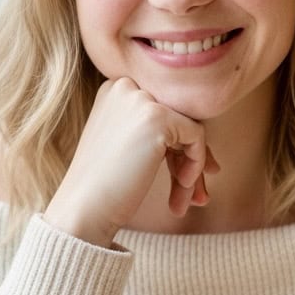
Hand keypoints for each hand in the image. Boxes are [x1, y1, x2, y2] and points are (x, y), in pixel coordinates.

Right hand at [43, 78, 218, 246]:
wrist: (84, 208)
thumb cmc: (104, 187)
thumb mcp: (130, 149)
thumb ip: (161, 138)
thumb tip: (211, 159)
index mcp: (115, 90)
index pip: (163, 110)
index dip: (177, 146)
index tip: (183, 177)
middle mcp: (125, 86)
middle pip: (178, 118)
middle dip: (190, 158)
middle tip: (197, 195)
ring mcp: (140, 99)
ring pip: (189, 129)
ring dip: (193, 168)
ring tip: (189, 202)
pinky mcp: (157, 117)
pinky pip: (197, 136)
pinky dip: (196, 164)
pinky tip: (182, 187)